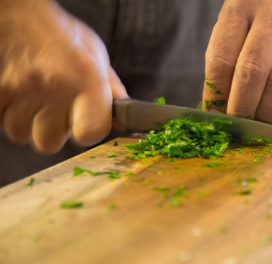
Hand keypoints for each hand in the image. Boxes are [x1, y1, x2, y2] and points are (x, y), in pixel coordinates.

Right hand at [0, 0, 127, 152]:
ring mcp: (24, 87)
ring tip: (39, 102)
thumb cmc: (67, 38)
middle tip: (59, 111)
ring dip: (29, 124)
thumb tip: (123, 122)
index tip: (87, 123)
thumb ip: (112, 92)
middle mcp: (56, 85)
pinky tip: (22, 98)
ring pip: (21, 134)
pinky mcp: (0, 87)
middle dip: (54, 132)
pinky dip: (9, 114)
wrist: (26, 16)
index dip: (89, 133)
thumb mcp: (98, 59)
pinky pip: (0, 120)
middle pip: (49, 143)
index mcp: (87, 79)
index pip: (90, 133)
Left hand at [203, 0, 271, 124]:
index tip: (215, 115)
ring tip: (259, 127)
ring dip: (267, 112)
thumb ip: (231, 52)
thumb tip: (220, 102)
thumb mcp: (242, 17)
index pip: (222, 59)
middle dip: (241, 108)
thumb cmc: (268, 7)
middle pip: (252, 72)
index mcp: (240, 7)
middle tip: (237, 127)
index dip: (216, 95)